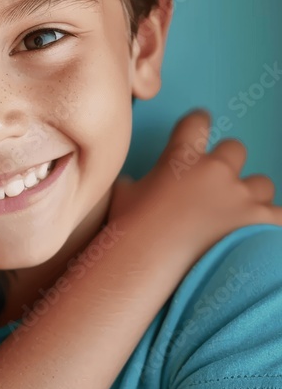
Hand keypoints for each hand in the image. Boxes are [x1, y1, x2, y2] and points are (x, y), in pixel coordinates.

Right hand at [109, 109, 281, 261]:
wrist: (152, 266)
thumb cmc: (132, 231)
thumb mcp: (121, 197)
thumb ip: (135, 182)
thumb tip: (135, 183)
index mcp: (181, 159)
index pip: (195, 123)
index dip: (199, 122)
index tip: (200, 124)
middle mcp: (216, 171)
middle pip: (235, 149)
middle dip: (226, 164)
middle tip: (214, 186)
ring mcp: (243, 197)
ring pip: (260, 184)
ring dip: (249, 196)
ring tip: (234, 218)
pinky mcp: (264, 223)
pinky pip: (279, 214)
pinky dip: (268, 223)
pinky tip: (254, 235)